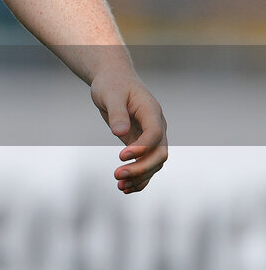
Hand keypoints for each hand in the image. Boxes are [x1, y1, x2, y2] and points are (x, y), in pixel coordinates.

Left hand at [90, 70, 167, 193]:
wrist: (113, 81)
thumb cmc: (111, 84)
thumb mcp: (110, 94)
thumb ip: (117, 112)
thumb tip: (120, 133)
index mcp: (151, 111)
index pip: (155, 134)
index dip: (142, 147)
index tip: (121, 156)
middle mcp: (156, 126)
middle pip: (159, 153)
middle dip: (141, 167)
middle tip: (118, 175)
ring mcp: (151, 137)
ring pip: (154, 163)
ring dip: (140, 177)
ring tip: (120, 186)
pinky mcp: (142, 145)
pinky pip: (146, 165)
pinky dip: (139, 178)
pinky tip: (124, 188)